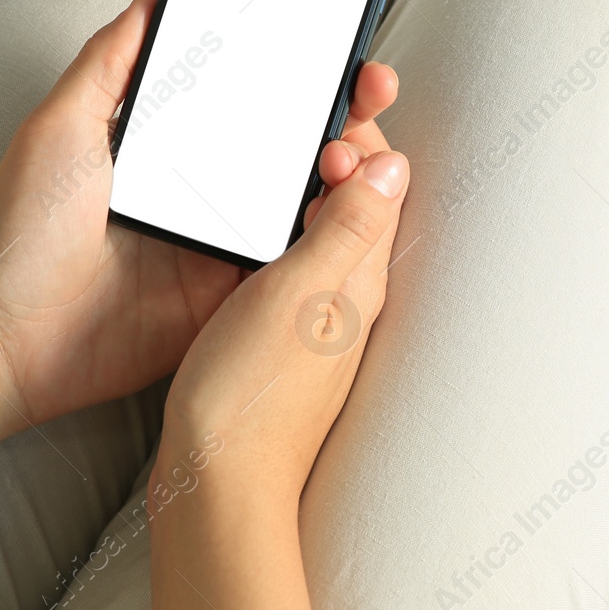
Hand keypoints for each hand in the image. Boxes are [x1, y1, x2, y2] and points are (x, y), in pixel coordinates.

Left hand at [0, 0, 403, 431]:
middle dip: (341, 109)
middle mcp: (206, 186)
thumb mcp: (60, 127)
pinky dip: (327, 236)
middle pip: (292, 140)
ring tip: (361, 146)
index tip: (334, 42)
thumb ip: (110, 61)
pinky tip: (349, 209)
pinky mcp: (233, 291)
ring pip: (306, 197)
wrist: (9, 339)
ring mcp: (224, 240)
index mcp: (171, 141)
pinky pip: (293, 260)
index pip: (248, 91)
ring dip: (344, 168)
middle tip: (368, 89)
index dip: (296, 67)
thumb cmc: (19, 234)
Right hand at [158, 104, 408, 498]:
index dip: (359, 142)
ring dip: (306, 193)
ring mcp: (319, 317)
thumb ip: (348, 227)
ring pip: (326, 232)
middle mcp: (351, 294)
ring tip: (269, 170)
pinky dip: (280, 232)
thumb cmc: (250, 393)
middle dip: (337, 158)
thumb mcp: (300, 291)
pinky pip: (296, 264)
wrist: (216, 483)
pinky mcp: (285, 336)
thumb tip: (392, 164)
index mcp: (362, 276)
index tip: (321, 127)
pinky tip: (246, 233)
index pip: (383, 185)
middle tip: (297, 137)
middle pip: (357, 204)